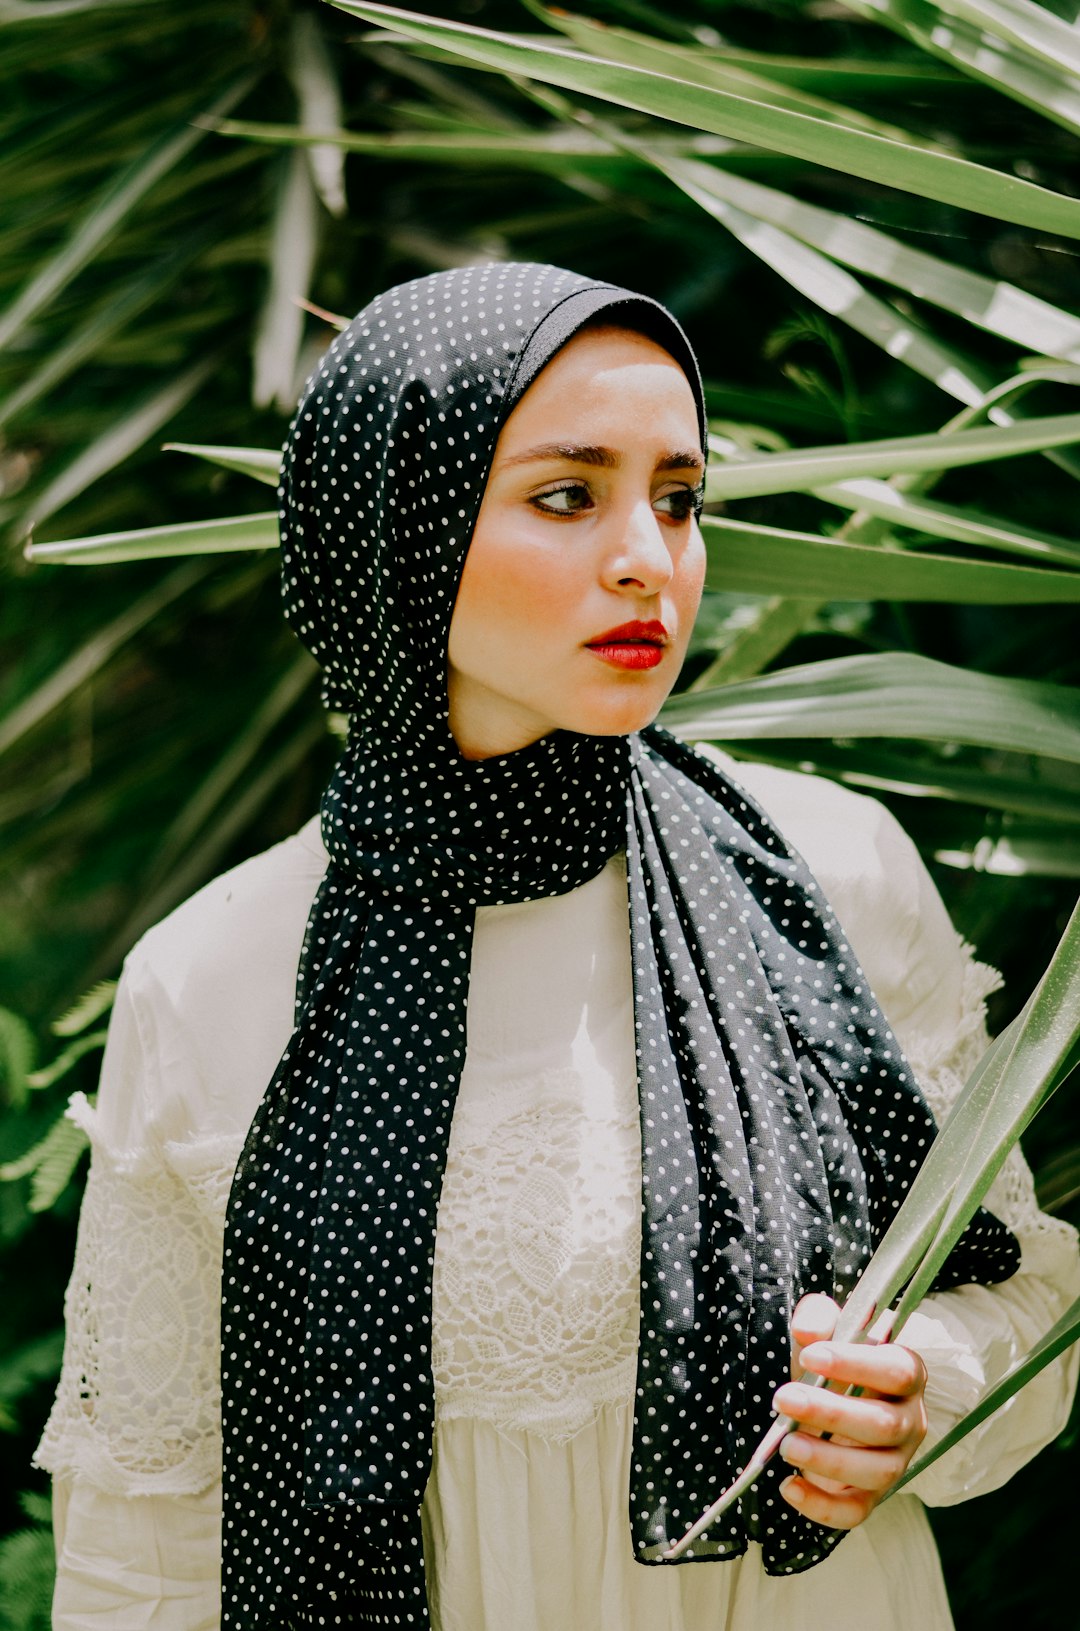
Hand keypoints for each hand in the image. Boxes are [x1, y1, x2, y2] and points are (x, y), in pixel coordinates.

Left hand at [772, 1293, 927, 1529]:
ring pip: (877, 1471)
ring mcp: (895, 1462)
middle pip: (884, 1424)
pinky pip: (856, 1512)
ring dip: (829, 1460)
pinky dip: (823, 1507)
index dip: (856, 1365)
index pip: (896, 1370)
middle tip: (783, 1398)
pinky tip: (789, 1486)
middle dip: (831, 1413)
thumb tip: (808, 1330)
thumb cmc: (829, 1364)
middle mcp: (910, 1421)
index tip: (810, 1356)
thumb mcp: (823, 1332)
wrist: (827, 1403)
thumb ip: (818, 1318)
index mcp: (906, 1374)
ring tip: (786, 1445)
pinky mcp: (870, 1495)